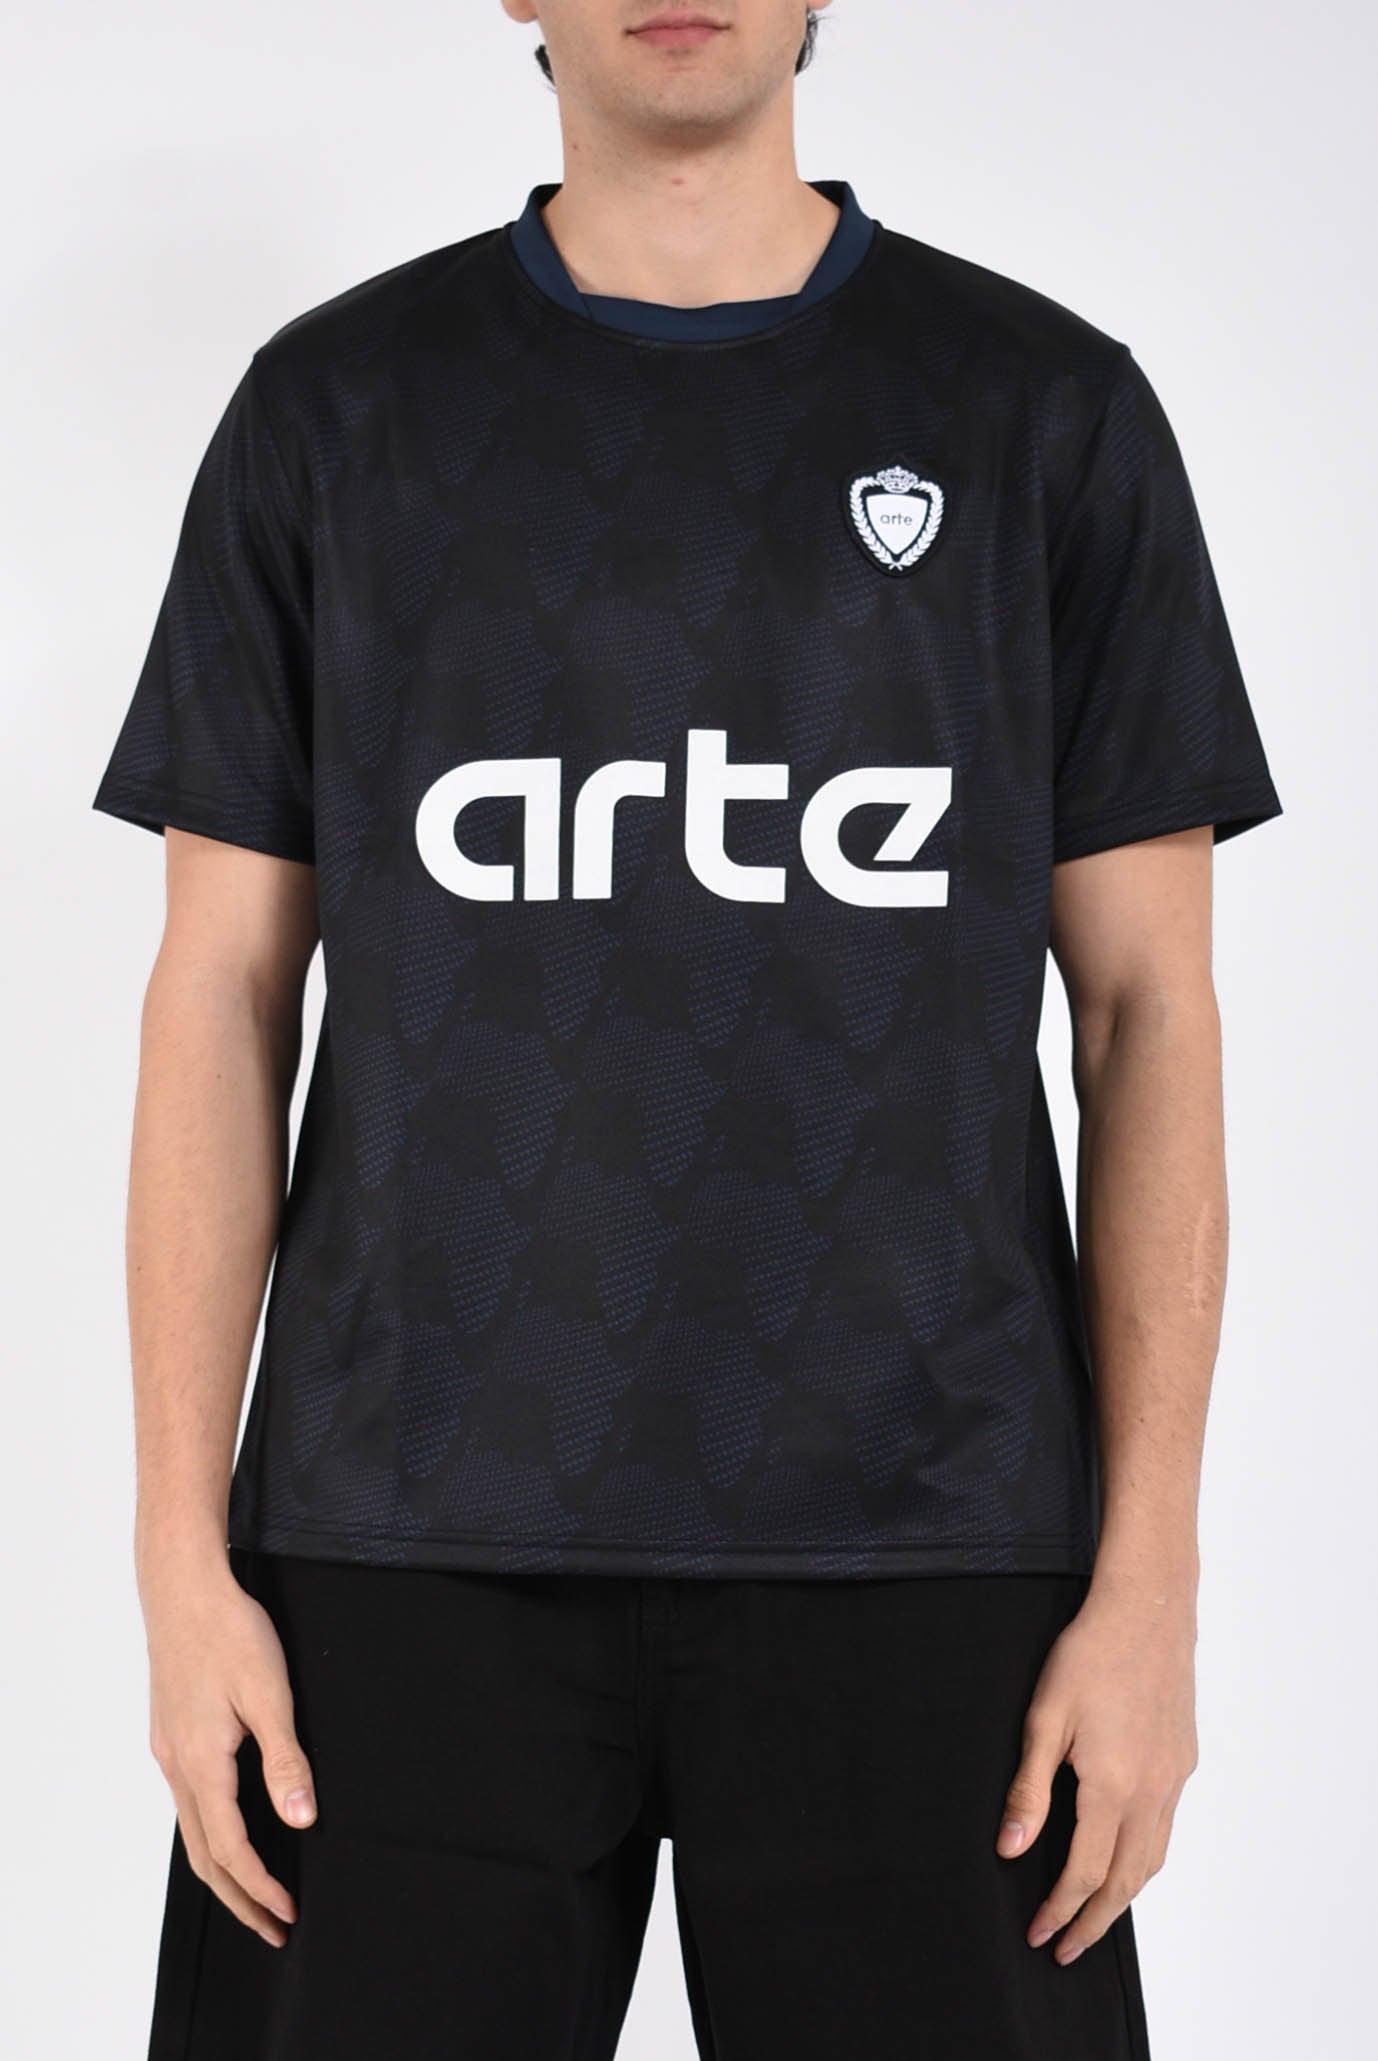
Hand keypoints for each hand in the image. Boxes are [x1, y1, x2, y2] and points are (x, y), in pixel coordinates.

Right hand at [142, 1550, 316, 1946]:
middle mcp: (177, 1766)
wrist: (183, 1588)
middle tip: (273, 1928)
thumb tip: (301, 1819)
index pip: (230, 1849)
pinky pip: (188, 1803)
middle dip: (239, 1898)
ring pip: (192, 1832)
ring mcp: (169, 1751)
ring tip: (256, 1893)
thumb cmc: (229, 1632)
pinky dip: (210, 1835)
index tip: (288, 1914)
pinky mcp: (171, 1734)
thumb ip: (285, 1760)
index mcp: (202, 1763)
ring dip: (224, 1870)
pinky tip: (232, 1831)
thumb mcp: (269, 1693)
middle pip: (204, 1856)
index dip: (260, 1887)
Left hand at [995, 1571, 1198, 1963]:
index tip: (1039, 1935)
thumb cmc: (1089, 1655)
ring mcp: (1173, 1778)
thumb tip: (1011, 1848)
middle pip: (1125, 1882)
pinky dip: (1145, 1859)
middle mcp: (1151, 1792)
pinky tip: (1127, 1855)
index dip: (1060, 1910)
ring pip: (1152, 1860)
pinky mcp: (1183, 1760)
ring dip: (1123, 1896)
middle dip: (1094, 1922)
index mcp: (1112, 1788)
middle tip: (1066, 1947)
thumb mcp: (1044, 1718)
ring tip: (1094, 1916)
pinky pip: (1166, 1828)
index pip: (1084, 1873)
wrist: (1147, 1610)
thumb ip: (1029, 1789)